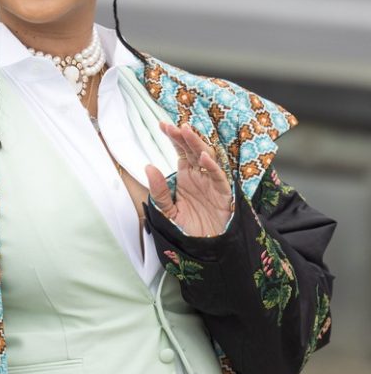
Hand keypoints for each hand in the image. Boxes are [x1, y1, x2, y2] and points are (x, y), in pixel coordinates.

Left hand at [146, 122, 231, 236]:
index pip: (180, 151)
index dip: (174, 138)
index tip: (163, 125)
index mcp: (186, 176)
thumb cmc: (188, 229)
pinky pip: (219, 177)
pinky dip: (212, 167)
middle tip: (174, 125)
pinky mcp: (224, 194)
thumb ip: (158, 191)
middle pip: (193, 150)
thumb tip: (148, 167)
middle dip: (184, 137)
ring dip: (197, 145)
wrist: (204, 248)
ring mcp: (212, 183)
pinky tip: (203, 157)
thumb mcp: (167, 210)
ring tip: (186, 132)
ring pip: (207, 158)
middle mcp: (200, 176)